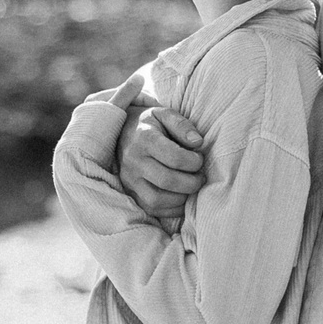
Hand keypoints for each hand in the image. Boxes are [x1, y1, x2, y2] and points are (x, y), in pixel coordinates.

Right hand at [116, 106, 204, 225]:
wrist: (122, 133)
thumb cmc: (151, 124)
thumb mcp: (164, 114)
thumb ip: (182, 124)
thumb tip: (197, 143)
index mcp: (144, 138)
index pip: (174, 157)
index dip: (194, 161)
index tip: (199, 158)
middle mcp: (133, 161)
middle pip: (167, 181)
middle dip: (192, 182)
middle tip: (200, 177)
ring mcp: (129, 180)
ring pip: (158, 200)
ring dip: (182, 198)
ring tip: (190, 187)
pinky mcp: (131, 193)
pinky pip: (152, 209)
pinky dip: (172, 209)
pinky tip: (181, 197)